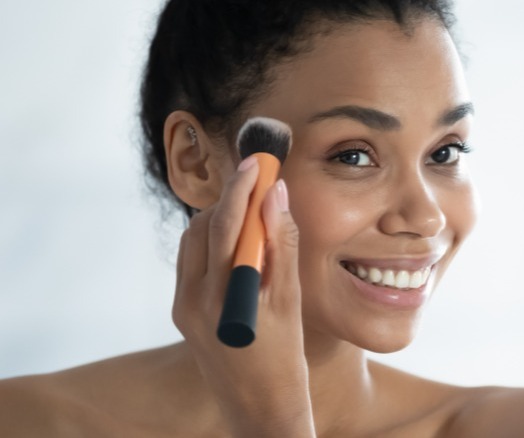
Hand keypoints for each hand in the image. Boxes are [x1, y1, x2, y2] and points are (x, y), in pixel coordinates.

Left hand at [172, 158, 314, 436]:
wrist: (259, 407)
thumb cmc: (284, 359)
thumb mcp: (290, 300)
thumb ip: (282, 244)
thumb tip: (277, 196)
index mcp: (221, 298)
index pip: (226, 225)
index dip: (242, 187)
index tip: (258, 161)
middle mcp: (192, 299)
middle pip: (204, 226)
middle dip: (231, 200)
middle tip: (260, 184)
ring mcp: (183, 306)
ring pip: (194, 240)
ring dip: (221, 219)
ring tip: (254, 216)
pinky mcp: (182, 311)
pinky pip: (193, 260)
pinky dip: (214, 242)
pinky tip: (240, 246)